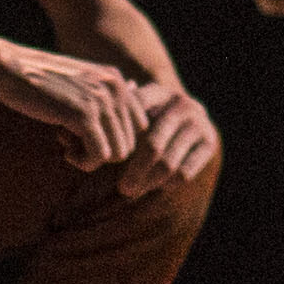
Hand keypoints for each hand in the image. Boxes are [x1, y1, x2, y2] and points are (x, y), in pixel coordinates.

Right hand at [0, 39, 160, 172]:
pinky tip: (66, 152)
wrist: (10, 68)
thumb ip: (107, 92)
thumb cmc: (40, 80)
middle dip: (102, 151)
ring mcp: (101, 100)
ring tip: (69, 146)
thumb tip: (138, 100)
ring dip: (93, 159)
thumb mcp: (79, 81)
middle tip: (73, 141)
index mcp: (117, 79)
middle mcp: (115, 87)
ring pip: (118, 153)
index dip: (111, 138)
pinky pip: (100, 156)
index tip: (86, 134)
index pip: (138, 127)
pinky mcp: (84, 115)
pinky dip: (83, 162)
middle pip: (128, 143)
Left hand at [104, 80, 221, 198]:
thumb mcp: (131, 113)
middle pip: (152, 146)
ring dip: (149, 182)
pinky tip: (156, 186)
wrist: (188, 119)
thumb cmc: (146, 120)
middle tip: (122, 188)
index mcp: (157, 92)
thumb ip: (107, 123)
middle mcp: (182, 104)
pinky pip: (185, 172)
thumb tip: (72, 146)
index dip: (119, 142)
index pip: (133, 121)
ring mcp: (199, 123)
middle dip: (135, 171)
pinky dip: (168, 184)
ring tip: (134, 191)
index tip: (104, 161)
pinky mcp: (210, 142)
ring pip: (169, 163)